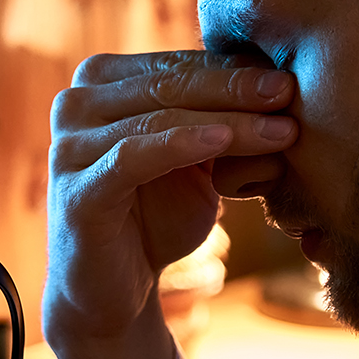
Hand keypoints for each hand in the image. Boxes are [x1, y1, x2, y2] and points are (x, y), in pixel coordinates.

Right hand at [44, 51, 295, 358]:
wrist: (115, 294)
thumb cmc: (157, 217)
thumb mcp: (195, 160)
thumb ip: (220, 118)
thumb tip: (283, 84)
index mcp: (100, 82)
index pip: (176, 64)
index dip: (233, 68)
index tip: (290, 75)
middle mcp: (75, 103)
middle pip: (168, 84)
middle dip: (235, 88)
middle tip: (289, 90)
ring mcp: (68, 146)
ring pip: (159, 118)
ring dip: (227, 121)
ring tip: (280, 128)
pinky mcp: (75, 190)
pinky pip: (133, 157)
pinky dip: (181, 145)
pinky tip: (223, 142)